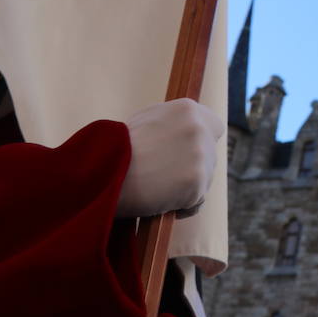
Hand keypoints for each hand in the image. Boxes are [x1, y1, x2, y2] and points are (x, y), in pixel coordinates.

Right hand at [117, 98, 223, 218]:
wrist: (102, 172)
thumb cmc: (117, 149)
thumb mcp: (146, 121)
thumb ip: (173, 124)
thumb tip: (190, 129)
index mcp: (187, 109)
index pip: (214, 126)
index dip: (203, 141)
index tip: (189, 153)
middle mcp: (199, 129)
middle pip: (210, 155)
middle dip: (192, 167)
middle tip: (165, 176)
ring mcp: (200, 156)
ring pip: (204, 179)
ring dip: (187, 187)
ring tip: (157, 189)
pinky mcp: (197, 183)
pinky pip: (196, 202)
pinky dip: (182, 207)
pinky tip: (162, 203)